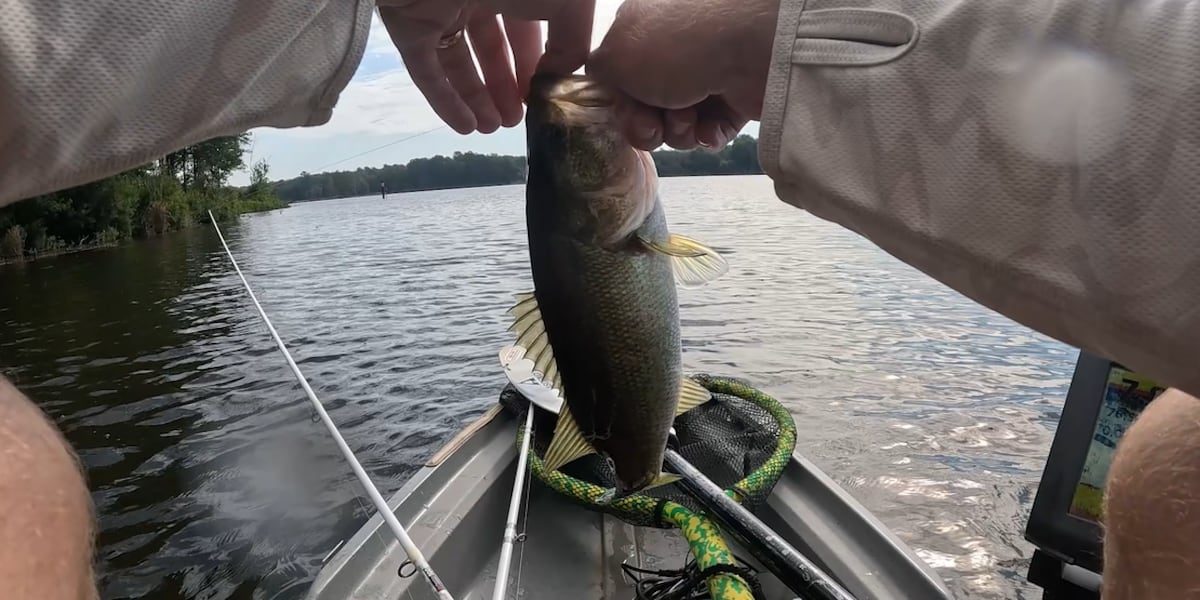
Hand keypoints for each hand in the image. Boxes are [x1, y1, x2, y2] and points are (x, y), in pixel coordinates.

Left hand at [378, 0, 595, 134]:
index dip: (534, 63)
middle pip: (490, 47)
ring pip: (458, 62)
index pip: (524, 29)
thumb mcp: (570, 4)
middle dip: (505, 87)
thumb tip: (562, 77)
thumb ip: (573, 42)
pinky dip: (444, 100)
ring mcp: (439, 10)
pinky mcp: (408, 27)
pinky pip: (426, 69)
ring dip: (476, 99)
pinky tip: (466, 127)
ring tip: (493, 129)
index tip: (543, 98)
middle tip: (518, 122)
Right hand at [586, 0, 779, 150]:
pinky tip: (710, 127)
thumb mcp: (614, 55)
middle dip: (646, 123)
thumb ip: (598, 73)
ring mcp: (708, 73)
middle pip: (647, 106)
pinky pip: (711, 132)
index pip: (620, 76)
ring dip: (677, 130)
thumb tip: (605, 86)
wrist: (751, 47)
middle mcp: (677, 49)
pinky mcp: (737, 98)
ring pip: (678, 124)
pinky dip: (707, 135)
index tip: (623, 109)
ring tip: (689, 116)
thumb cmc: (677, 45)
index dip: (619, 102)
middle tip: (654, 121)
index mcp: (644, 28)